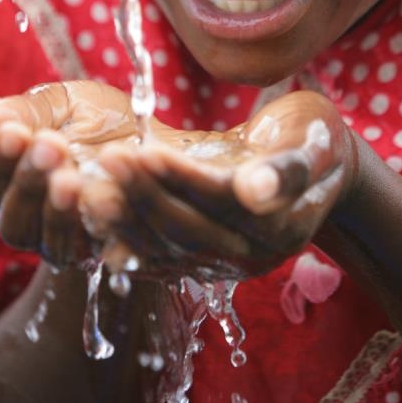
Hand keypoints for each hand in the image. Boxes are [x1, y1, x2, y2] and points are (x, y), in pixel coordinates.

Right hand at [0, 80, 141, 265]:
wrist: (156, 143)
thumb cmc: (101, 121)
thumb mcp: (67, 104)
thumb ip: (31, 111)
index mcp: (16, 184)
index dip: (1, 159)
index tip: (16, 131)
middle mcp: (36, 222)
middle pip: (15, 221)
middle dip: (29, 181)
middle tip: (50, 146)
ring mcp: (71, 242)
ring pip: (51, 242)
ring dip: (58, 210)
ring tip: (71, 178)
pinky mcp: (108, 251)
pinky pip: (100, 250)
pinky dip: (103, 226)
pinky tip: (109, 198)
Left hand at [81, 90, 357, 279]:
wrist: (316, 164)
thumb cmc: (315, 139)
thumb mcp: (314, 140)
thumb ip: (288, 167)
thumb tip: (255, 190)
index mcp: (281, 224)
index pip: (220, 202)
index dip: (181, 179)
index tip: (142, 150)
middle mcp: (249, 253)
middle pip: (184, 229)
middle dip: (142, 194)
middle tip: (106, 159)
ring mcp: (222, 263)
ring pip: (162, 247)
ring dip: (122, 218)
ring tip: (86, 188)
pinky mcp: (199, 260)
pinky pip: (154, 256)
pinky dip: (121, 238)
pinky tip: (90, 219)